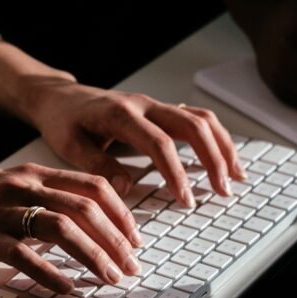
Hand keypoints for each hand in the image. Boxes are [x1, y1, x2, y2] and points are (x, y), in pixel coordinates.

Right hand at [0, 164, 146, 293]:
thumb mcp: (8, 187)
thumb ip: (44, 198)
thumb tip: (86, 222)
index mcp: (33, 173)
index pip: (92, 186)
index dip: (121, 213)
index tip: (135, 238)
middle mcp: (21, 187)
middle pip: (85, 208)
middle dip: (116, 240)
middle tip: (131, 265)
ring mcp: (2, 212)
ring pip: (62, 229)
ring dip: (93, 255)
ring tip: (109, 277)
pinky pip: (25, 256)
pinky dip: (51, 273)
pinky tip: (68, 288)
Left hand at [22, 78, 244, 206]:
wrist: (61, 98)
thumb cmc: (63, 121)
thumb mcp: (69, 146)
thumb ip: (98, 166)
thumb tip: (126, 188)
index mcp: (121, 114)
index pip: (158, 143)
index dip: (176, 172)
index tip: (186, 199)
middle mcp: (144, 105)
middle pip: (192, 125)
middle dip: (212, 159)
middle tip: (222, 191)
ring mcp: (156, 105)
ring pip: (201, 119)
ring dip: (222, 147)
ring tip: (235, 177)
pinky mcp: (161, 111)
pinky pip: (197, 119)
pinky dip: (216, 138)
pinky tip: (226, 160)